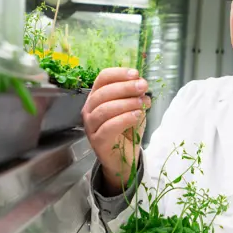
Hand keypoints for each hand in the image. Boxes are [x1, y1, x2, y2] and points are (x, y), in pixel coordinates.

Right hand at [82, 67, 151, 194]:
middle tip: (143, 86)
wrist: (124, 159)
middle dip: (125, 87)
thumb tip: (142, 86)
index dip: (119, 73)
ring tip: (142, 104)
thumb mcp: (134, 109)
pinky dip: (124, 119)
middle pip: (103, 92)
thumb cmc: (127, 131)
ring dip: (125, 103)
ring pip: (104, 109)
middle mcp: (90, 109)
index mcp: (97, 96)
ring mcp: (91, 126)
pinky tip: (136, 116)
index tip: (136, 74)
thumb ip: (136, 97)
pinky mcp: (97, 141)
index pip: (103, 78)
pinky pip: (108, 127)